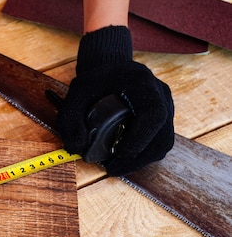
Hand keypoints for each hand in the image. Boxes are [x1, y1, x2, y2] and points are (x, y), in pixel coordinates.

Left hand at [57, 26, 174, 175]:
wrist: (109, 68)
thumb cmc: (94, 81)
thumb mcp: (76, 94)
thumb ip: (70, 119)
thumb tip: (77, 149)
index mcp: (143, 85)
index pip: (153, 115)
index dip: (139, 138)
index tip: (119, 153)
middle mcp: (161, 96)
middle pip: (162, 136)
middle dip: (138, 158)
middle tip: (113, 168)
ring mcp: (166, 107)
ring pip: (162, 143)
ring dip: (140, 159)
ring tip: (116, 165)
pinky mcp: (163, 119)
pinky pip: (158, 142)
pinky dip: (142, 154)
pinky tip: (123, 157)